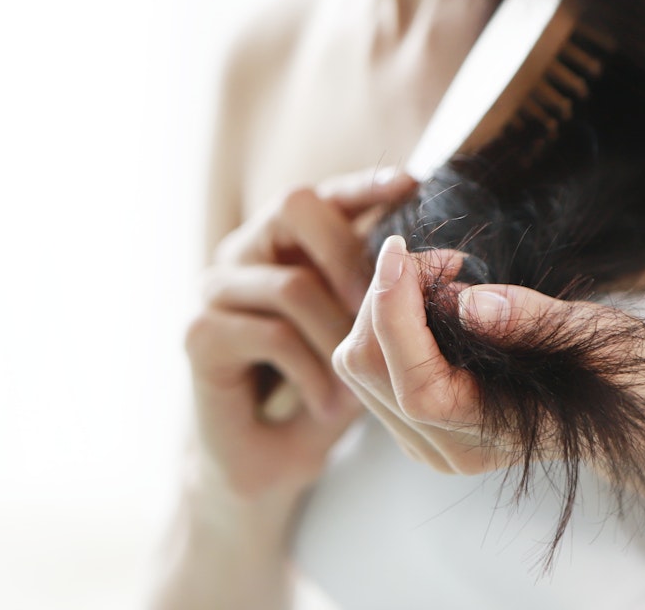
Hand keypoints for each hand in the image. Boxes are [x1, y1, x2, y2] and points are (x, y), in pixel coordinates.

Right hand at [184, 170, 418, 505]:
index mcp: (285, 239)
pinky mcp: (199, 332)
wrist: (264, 460)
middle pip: (296, 207)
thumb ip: (386, 291)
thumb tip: (445, 259)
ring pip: (293, 283)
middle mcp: (244, 250)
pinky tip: (329, 404)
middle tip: (385, 306)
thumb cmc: (319, 389)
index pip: (325, 193)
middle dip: (351, 253)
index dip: (365, 183)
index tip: (411, 183)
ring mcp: (216, 287)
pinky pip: (271, 334)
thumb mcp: (361, 334)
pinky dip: (312, 373)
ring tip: (361, 387)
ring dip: (338, 339)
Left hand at [333, 235, 644, 480]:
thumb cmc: (624, 374)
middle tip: (440, 258)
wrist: (638, 418)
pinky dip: (389, 320)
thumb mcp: (595, 337)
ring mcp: (427, 439)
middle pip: (367, 367)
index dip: (393, 308)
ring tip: (443, 276)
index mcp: (487, 434)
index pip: (411, 380)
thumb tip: (467, 302)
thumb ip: (530, 320)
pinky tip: (435, 300)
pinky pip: (374, 364)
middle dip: (385, 296)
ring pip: (360, 364)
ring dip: (383, 304)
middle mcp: (446, 448)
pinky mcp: (418, 420)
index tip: (400, 248)